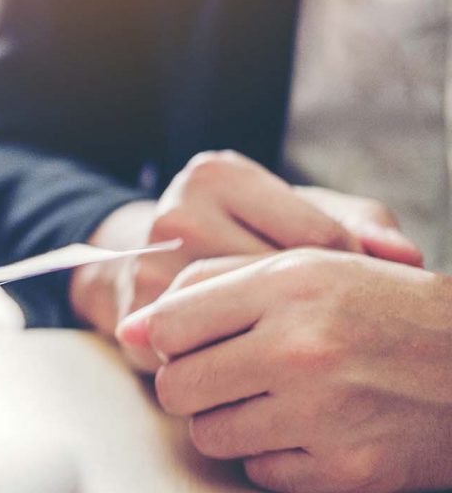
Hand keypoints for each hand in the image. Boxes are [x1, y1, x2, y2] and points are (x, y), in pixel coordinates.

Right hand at [71, 150, 420, 370]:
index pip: (317, 236)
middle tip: (334, 334)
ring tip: (295, 349)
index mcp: (217, 175)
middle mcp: (177, 213)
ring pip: (244, 325)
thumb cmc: (236, 234)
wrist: (139, 261)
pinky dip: (238, 367)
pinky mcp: (135, 318)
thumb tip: (407, 257)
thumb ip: (358, 223)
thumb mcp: (292, 211)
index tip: (354, 298)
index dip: (349, 276)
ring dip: (275, 346)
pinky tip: (256, 366)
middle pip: (279, 284)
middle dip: (314, 314)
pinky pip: (208, 356)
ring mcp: (149, 266)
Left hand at [117, 250, 451, 492]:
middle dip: (190, 384)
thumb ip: (213, 284)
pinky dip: (274, 457)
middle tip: (225, 375)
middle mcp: (302, 348)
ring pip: (209, 435)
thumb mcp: (308, 268)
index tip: (185, 342)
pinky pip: (260, 473)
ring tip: (270, 400)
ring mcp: (322, 414)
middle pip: (176, 386)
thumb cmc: (383, 309)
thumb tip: (132, 327)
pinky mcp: (344, 471)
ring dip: (228, 422)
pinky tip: (308, 430)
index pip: (169, 323)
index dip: (165, 337)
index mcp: (289, 286)